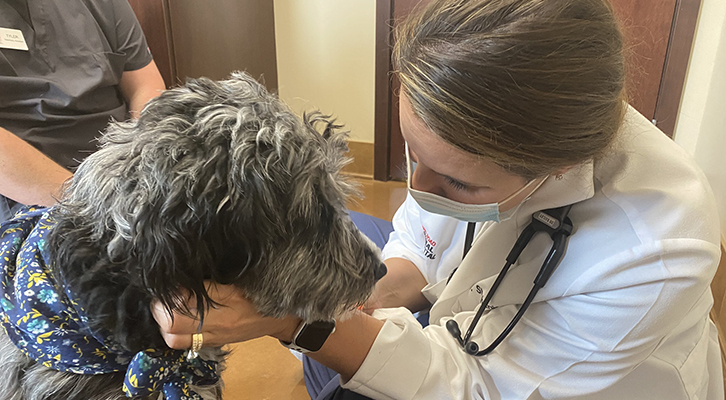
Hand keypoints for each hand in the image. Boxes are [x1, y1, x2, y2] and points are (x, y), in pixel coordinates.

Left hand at [151, 281, 300, 348]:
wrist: (282, 318)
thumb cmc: (263, 292)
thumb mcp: (242, 277)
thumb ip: (214, 275)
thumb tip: (186, 269)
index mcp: (228, 298)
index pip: (186, 297)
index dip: (171, 289)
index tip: (168, 278)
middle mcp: (219, 322)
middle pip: (174, 323)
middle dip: (161, 308)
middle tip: (162, 294)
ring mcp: (215, 336)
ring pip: (174, 337)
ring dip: (164, 323)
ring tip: (166, 307)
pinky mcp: (214, 343)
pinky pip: (184, 343)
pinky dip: (173, 332)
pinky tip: (176, 319)